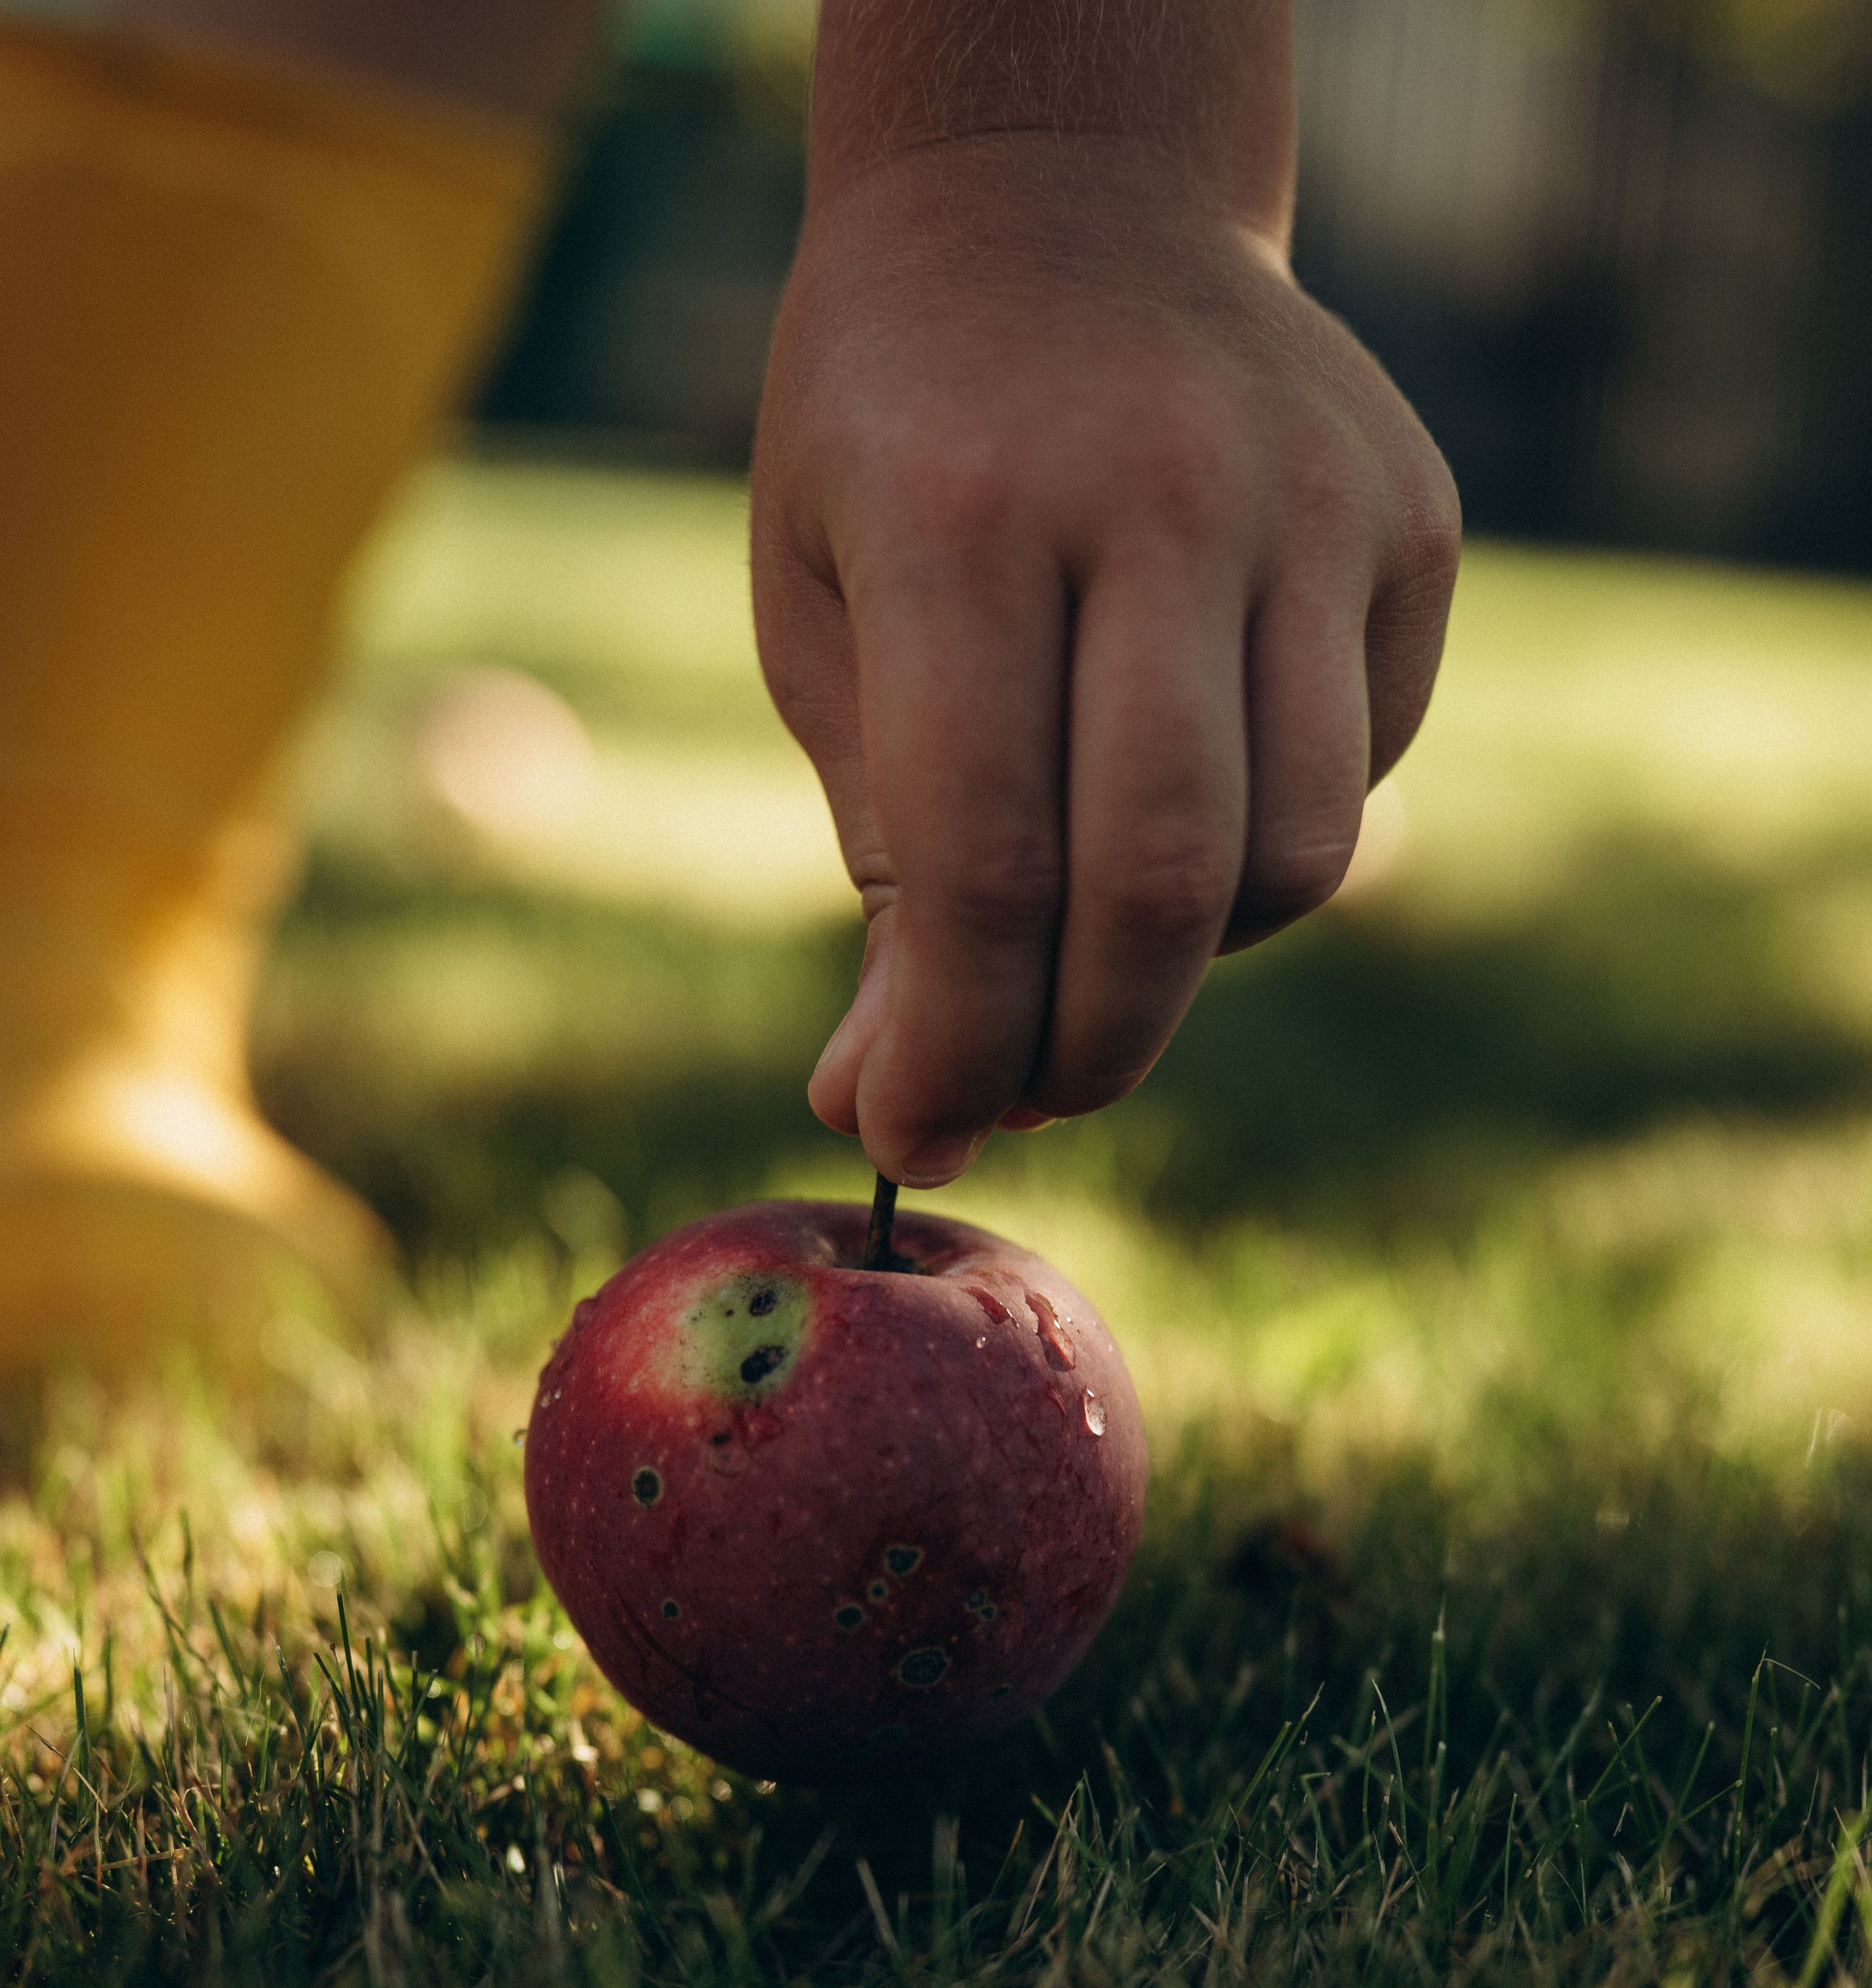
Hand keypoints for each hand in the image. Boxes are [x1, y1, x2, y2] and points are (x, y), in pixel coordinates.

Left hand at [751, 133, 1459, 1188]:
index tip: (906, 1136)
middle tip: (1020, 1096)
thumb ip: (883, 860)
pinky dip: (1267, 851)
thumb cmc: (901, 439)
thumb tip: (888, 1115)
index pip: (988, 865)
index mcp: (966, 511)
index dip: (954, 1048)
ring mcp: (1316, 499)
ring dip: (1188, 963)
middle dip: (1084, 1048)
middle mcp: (1164, 494)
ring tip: (1094, 928)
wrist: (1056, 191)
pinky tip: (1184, 785)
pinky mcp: (1413, 522)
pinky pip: (1360, 776)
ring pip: (1297, 857)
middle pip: (1165, 883)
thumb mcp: (826, 622)